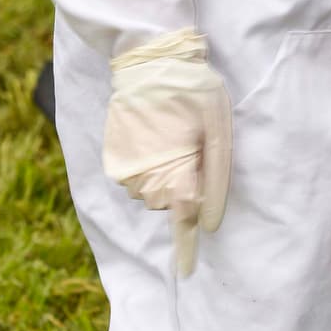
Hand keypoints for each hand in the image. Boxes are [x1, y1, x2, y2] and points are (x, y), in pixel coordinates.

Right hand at [103, 29, 231, 275]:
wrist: (147, 59)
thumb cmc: (192, 89)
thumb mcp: (217, 127)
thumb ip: (215, 176)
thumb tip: (210, 222)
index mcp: (173, 167)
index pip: (182, 217)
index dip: (186, 244)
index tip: (187, 271)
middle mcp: (141, 174)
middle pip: (171, 202)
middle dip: (185, 185)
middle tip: (192, 146)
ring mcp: (123, 167)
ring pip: (151, 191)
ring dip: (165, 174)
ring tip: (173, 135)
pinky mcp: (112, 157)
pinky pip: (135, 177)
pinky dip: (148, 165)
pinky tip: (155, 135)